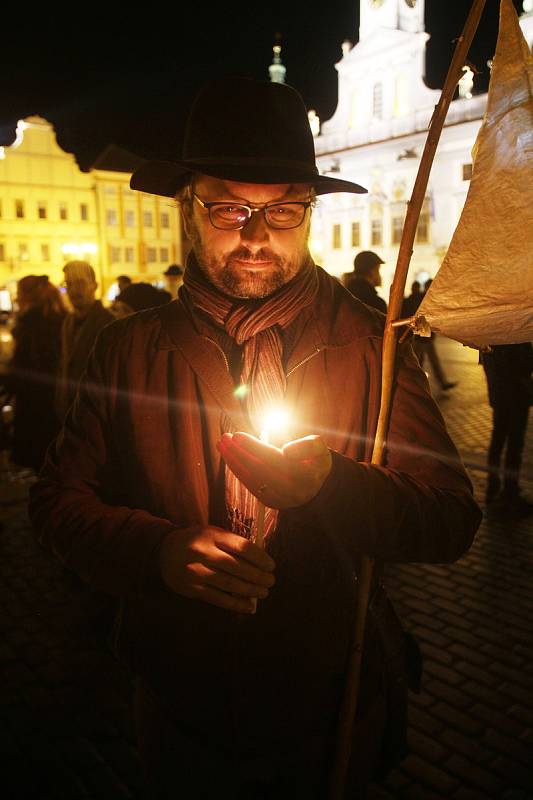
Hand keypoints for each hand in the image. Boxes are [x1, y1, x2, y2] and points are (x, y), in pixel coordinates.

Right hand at [159, 525, 275, 613]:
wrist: (164, 553)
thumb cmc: (196, 541)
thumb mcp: (212, 534)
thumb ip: (232, 544)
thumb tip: (259, 561)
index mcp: (212, 536)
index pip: (241, 547)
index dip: (259, 558)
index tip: (271, 566)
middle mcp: (204, 553)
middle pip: (237, 567)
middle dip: (258, 576)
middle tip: (271, 581)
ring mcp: (197, 572)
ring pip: (229, 584)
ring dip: (250, 590)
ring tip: (264, 592)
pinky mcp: (193, 589)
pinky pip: (218, 599)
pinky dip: (236, 604)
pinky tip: (249, 606)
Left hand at [218, 432, 331, 508]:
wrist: (317, 487)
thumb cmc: (315, 460)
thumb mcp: (320, 448)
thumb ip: (308, 446)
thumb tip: (286, 451)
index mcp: (307, 475)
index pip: (275, 459)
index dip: (254, 447)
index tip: (237, 435)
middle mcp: (293, 491)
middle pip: (260, 470)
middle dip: (239, 453)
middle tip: (225, 437)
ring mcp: (281, 499)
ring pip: (252, 479)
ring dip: (234, 461)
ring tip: (222, 444)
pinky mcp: (271, 503)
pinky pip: (251, 485)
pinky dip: (238, 470)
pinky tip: (230, 457)